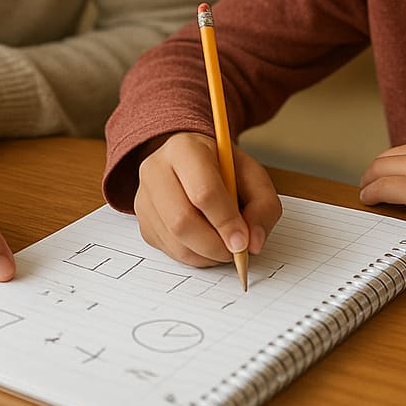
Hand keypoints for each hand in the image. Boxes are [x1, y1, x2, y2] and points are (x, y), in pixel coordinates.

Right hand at [134, 132, 282, 266]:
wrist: (190, 162)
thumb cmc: (223, 168)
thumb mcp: (253, 176)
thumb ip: (263, 206)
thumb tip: (254, 243)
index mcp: (184, 148)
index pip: (203, 191)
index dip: (226, 221)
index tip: (243, 242)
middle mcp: (156, 170)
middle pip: (182, 221)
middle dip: (215, 245)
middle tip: (236, 251)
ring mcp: (144, 197)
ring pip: (175, 242)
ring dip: (207, 255)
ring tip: (224, 245)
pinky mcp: (143, 222)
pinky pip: (169, 251)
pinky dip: (195, 256)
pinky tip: (206, 242)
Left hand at [359, 132, 405, 231]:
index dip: (393, 163)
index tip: (389, 172)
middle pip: (387, 157)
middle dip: (375, 170)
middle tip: (369, 181)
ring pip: (380, 170)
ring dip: (369, 181)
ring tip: (365, 191)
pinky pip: (382, 189)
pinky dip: (370, 193)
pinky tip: (367, 199)